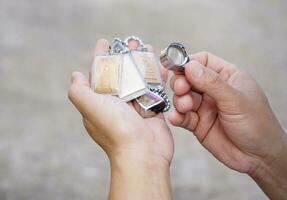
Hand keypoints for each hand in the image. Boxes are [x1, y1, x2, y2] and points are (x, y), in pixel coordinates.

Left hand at [68, 39, 172, 199]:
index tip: (105, 42)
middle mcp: (116, 104)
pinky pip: (155, 90)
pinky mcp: (152, 111)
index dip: (101, 57)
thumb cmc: (116, 130)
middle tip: (132, 41)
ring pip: (138, 79)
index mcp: (100, 102)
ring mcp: (135, 107)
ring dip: (142, 63)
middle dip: (125, 56)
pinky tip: (161, 65)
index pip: (98, 74)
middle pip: (120, 74)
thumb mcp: (90, 107)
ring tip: (147, 47)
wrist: (143, 154)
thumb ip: (79, 90)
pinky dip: (157, 77)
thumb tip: (75, 75)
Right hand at [168, 51, 286, 198]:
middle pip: (188, 78)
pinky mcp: (198, 124)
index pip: (202, 61)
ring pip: (183, 97)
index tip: (178, 68)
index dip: (188, 62)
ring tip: (185, 107)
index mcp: (226, 76)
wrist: (259, 157)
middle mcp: (213, 90)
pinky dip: (176, 116)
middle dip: (181, 82)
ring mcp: (204, 107)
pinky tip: (176, 118)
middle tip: (181, 89)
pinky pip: (182, 116)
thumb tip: (189, 66)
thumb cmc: (257, 124)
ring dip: (179, 100)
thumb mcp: (236, 100)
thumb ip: (212, 83)